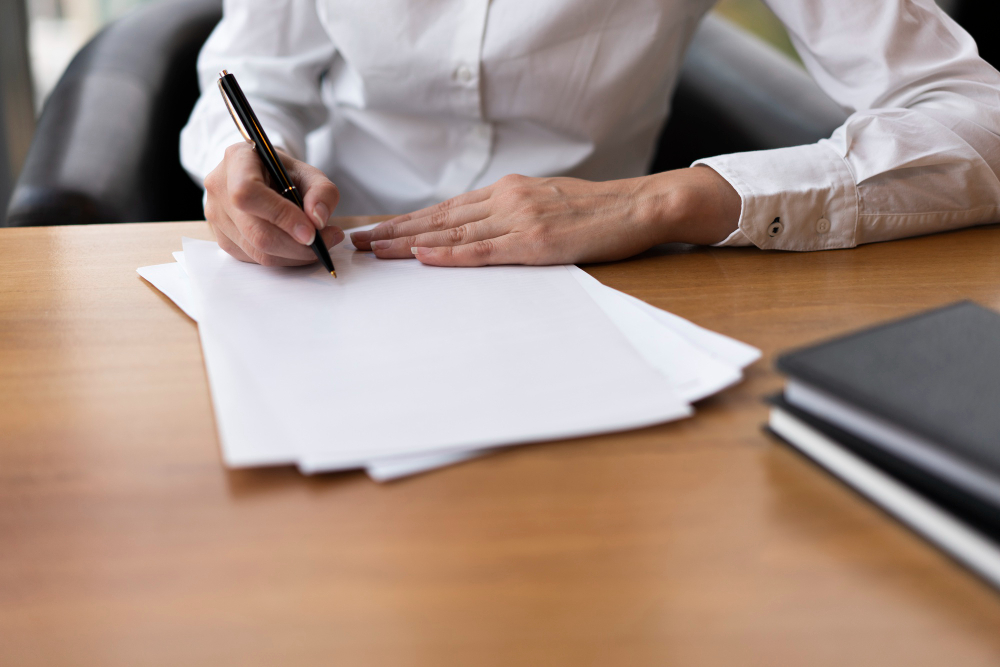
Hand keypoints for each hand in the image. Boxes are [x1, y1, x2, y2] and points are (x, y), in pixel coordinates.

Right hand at [203, 143, 344, 265]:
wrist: (260, 176)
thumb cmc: (283, 173)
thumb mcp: (309, 173)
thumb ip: (322, 192)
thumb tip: (318, 220)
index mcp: (236, 160)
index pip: (249, 193)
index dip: (281, 216)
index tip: (311, 232)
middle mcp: (219, 188)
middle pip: (255, 231)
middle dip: (297, 246)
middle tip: (326, 242)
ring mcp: (216, 216)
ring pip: (257, 251)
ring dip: (295, 255)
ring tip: (319, 244)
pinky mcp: (222, 239)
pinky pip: (255, 259)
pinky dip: (283, 259)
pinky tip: (299, 247)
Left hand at [349, 167, 740, 265]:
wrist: (640, 206)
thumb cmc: (597, 212)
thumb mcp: (547, 204)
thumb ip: (512, 214)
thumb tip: (480, 232)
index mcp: (506, 191)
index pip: (446, 209)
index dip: (408, 219)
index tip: (377, 228)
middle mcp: (505, 199)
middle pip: (438, 217)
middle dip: (395, 228)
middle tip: (358, 239)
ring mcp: (519, 219)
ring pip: (453, 232)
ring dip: (410, 241)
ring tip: (376, 250)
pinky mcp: (536, 242)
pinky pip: (484, 250)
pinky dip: (450, 254)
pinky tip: (423, 256)